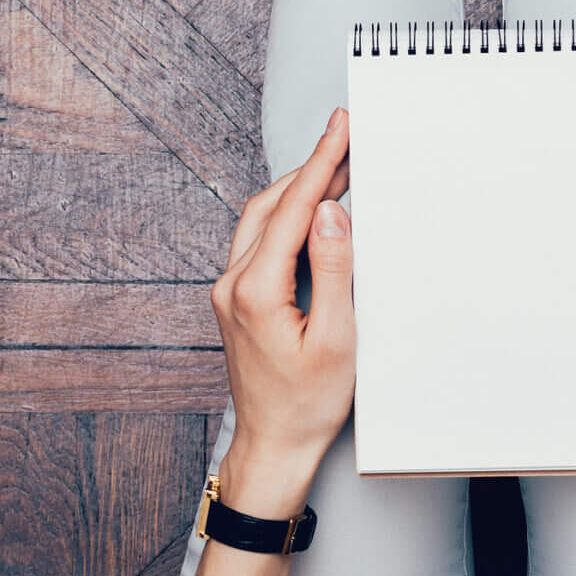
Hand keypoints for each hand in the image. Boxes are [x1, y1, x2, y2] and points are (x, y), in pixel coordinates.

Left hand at [209, 107, 355, 509]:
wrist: (274, 446)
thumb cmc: (307, 404)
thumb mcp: (337, 338)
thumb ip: (333, 270)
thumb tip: (331, 213)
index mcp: (255, 290)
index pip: (292, 209)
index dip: (321, 163)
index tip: (340, 128)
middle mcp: (233, 285)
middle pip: (271, 205)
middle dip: (311, 168)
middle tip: (346, 137)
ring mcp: (229, 292)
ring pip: (261, 220)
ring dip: (298, 191)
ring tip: (338, 167)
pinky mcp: (236, 300)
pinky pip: (259, 242)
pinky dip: (288, 218)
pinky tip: (314, 213)